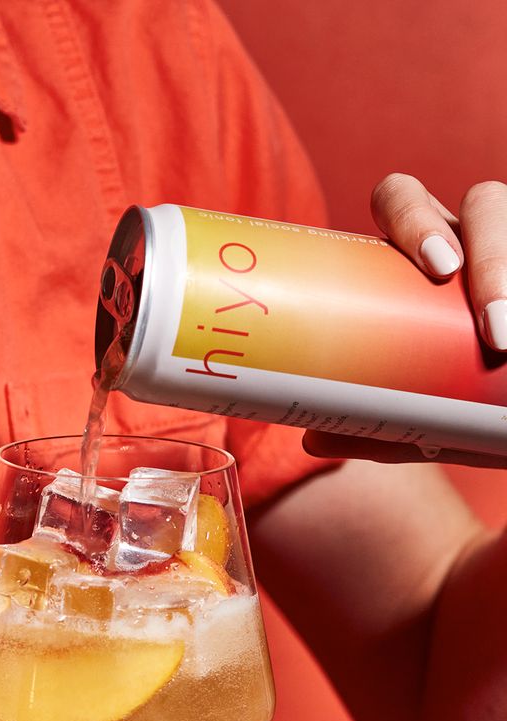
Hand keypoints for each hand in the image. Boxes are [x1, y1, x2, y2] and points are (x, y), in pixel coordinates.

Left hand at [304, 174, 506, 465]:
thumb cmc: (472, 402)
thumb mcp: (431, 415)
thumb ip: (383, 424)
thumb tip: (313, 439)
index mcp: (422, 255)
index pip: (402, 199)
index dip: (414, 218)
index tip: (438, 268)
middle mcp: (472, 238)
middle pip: (482, 201)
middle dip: (491, 254)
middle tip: (492, 324)